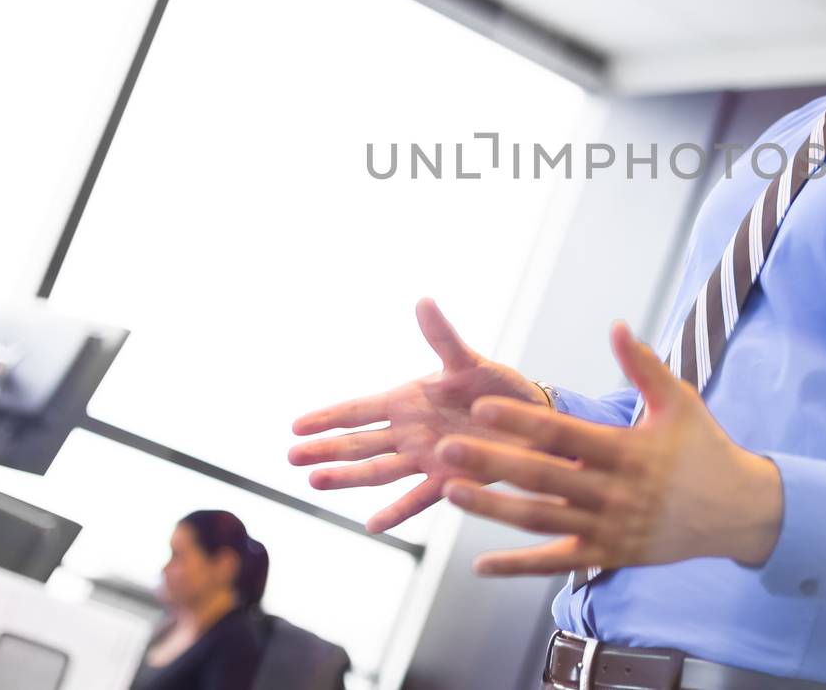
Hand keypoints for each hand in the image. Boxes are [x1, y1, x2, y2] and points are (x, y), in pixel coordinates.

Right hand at [288, 297, 549, 533]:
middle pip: (359, 443)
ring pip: (378, 471)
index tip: (295, 425)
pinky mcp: (449, 480)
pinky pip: (418, 499)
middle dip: (326, 449)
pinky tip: (372, 525)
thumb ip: (442, 337)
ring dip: (348, 477)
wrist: (534, 419)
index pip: (359, 410)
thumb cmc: (498, 386)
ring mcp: (426, 458)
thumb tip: (423, 300)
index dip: (328, 417)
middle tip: (291, 457)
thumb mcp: (468, 361)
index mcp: (408, 401)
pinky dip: (396, 512)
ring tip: (315, 482)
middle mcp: (410, 432)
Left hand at [432, 320, 785, 575]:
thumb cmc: (705, 448)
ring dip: (492, 510)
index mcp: (627, 451)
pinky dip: (517, 567)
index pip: (563, 435)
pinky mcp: (608, 556)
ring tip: (448, 492)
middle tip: (444, 449)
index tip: (480, 408)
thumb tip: (617, 325)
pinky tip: (479, 564)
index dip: (520, 422)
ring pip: (540, 522)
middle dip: (490, 463)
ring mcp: (609, 529)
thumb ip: (644, 366)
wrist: (739, 512)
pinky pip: (556, 563)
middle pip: (541, 478)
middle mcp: (614, 493)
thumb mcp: (680, 401)